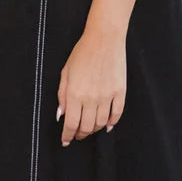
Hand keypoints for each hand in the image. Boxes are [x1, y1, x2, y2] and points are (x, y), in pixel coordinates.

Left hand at [56, 26, 125, 145]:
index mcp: (75, 94)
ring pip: (101, 123)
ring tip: (89, 128)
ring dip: (94, 129)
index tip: (66, 141)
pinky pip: (116, 114)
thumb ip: (62, 95)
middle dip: (80, 134)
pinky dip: (111, 123)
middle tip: (77, 134)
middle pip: (86, 127)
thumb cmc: (82, 53)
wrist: (104, 39)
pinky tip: (107, 125)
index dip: (68, 135)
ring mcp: (107, 96)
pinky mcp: (120, 92)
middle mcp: (91, 98)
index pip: (71, 123)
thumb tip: (61, 114)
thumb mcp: (66, 73)